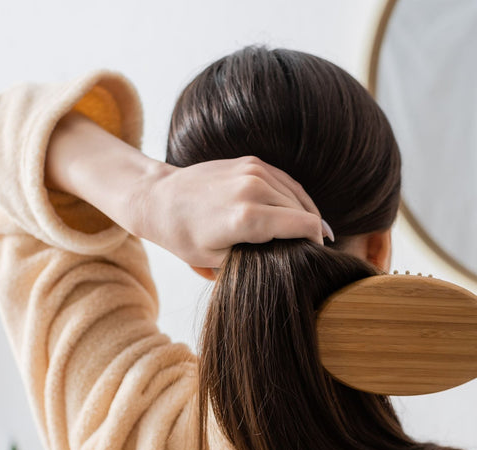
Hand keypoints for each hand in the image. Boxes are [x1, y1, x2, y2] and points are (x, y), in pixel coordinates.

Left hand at [133, 156, 329, 267]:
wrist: (159, 199)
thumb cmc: (184, 236)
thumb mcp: (219, 259)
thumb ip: (258, 257)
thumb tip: (289, 259)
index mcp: (247, 218)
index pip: (305, 227)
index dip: (316, 243)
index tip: (317, 257)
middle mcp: (254, 189)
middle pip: (304, 211)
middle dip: (312, 231)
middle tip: (313, 250)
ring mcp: (254, 171)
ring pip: (298, 195)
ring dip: (306, 213)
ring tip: (310, 233)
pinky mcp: (252, 162)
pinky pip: (285, 181)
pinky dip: (294, 197)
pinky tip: (298, 212)